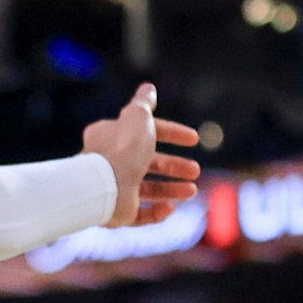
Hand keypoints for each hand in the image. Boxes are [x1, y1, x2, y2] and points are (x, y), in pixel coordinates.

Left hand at [81, 83, 202, 227]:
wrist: (106, 185)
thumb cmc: (123, 148)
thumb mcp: (138, 117)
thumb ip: (144, 103)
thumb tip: (148, 88)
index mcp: (112, 137)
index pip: (146, 132)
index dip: (172, 133)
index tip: (193, 138)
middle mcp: (112, 162)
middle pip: (149, 162)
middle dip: (174, 165)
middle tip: (195, 169)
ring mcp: (115, 188)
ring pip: (147, 190)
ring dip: (171, 189)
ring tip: (192, 190)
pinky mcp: (119, 212)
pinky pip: (141, 214)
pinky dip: (158, 212)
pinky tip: (171, 208)